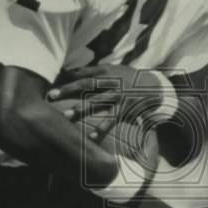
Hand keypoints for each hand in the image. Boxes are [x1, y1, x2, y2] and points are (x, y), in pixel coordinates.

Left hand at [48, 64, 166, 140]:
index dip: (67, 76)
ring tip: (66, 116)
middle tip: (51, 96)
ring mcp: (119, 95)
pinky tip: (91, 137)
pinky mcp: (126, 108)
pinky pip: (112, 119)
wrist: (156, 86)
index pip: (84, 72)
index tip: (51, 81)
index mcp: (107, 71)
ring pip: (97, 101)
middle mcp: (112, 81)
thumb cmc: (131, 79)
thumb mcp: (115, 70)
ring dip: (81, 108)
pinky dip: (102, 128)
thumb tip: (72, 72)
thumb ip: (97, 72)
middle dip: (67, 90)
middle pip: (86, 84)